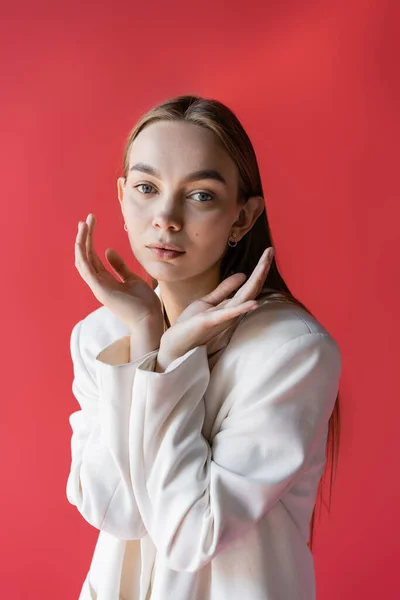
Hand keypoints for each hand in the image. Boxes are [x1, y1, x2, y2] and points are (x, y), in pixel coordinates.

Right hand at [75, 213, 163, 331]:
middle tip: (87, 219)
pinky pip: (86, 269)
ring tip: (83, 224)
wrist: (149, 319)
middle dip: (84, 236)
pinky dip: (82, 254)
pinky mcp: (100, 289)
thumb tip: (108, 250)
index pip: (92, 256)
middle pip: (85, 256)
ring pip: (82, 260)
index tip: (91, 222)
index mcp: (105, 280)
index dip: (90, 239)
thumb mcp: (132, 278)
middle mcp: (98, 282)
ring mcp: (97, 286)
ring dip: (81, 242)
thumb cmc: (143, 303)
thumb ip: (120, 266)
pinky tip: (82, 240)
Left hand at [157, 247, 274, 370]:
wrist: (175, 344)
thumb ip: (224, 290)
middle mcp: (231, 312)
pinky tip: (255, 303)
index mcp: (230, 306)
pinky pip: (229, 315)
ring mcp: (222, 318)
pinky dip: (242, 309)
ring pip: (244, 298)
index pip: (249, 286)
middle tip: (271, 250)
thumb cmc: (190, 325)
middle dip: (261, 269)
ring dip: (255, 281)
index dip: (259, 269)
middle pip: (251, 289)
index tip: (268, 251)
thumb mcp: (208, 301)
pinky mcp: (210, 322)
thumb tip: (242, 275)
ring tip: (265, 265)